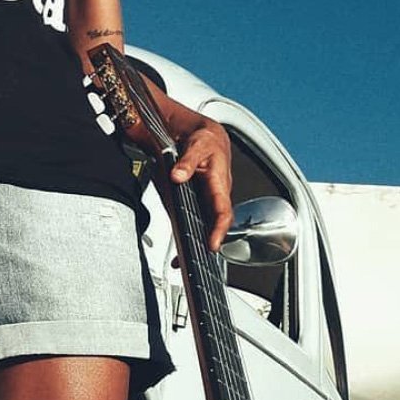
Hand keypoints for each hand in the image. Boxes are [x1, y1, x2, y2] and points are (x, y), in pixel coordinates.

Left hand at [169, 118, 232, 252]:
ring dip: (193, 246)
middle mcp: (213, 197)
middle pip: (211, 227)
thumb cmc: (206, 140)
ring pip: (201, 228)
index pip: (222, 211)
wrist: (202, 135)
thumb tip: (178, 175)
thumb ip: (186, 161)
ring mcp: (202, 201)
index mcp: (219, 183)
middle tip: (195, 263)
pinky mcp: (190, 202)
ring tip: (182, 264)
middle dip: (206, 246)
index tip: (212, 244)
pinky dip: (184, 239)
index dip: (219, 230)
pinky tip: (177, 255)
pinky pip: (189, 223)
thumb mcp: (197, 144)